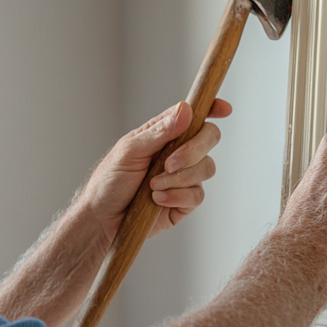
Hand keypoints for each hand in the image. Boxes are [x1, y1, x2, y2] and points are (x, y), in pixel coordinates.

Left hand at [77, 100, 231, 246]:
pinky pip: (197, 195)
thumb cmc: (110, 180)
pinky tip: (156, 200)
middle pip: (209, 138)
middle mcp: (179, 152)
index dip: (212, 109)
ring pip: (207, 168)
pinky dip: (176, 197)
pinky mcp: (184, 201)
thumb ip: (160, 131)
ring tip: (152, 186)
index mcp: (165, 134)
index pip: (194, 116)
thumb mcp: (130, 150)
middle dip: (193, 150)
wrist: (103, 217)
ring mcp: (184, 177)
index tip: (224, 109)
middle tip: (168, 163)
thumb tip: (186, 110)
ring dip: (178, 178)